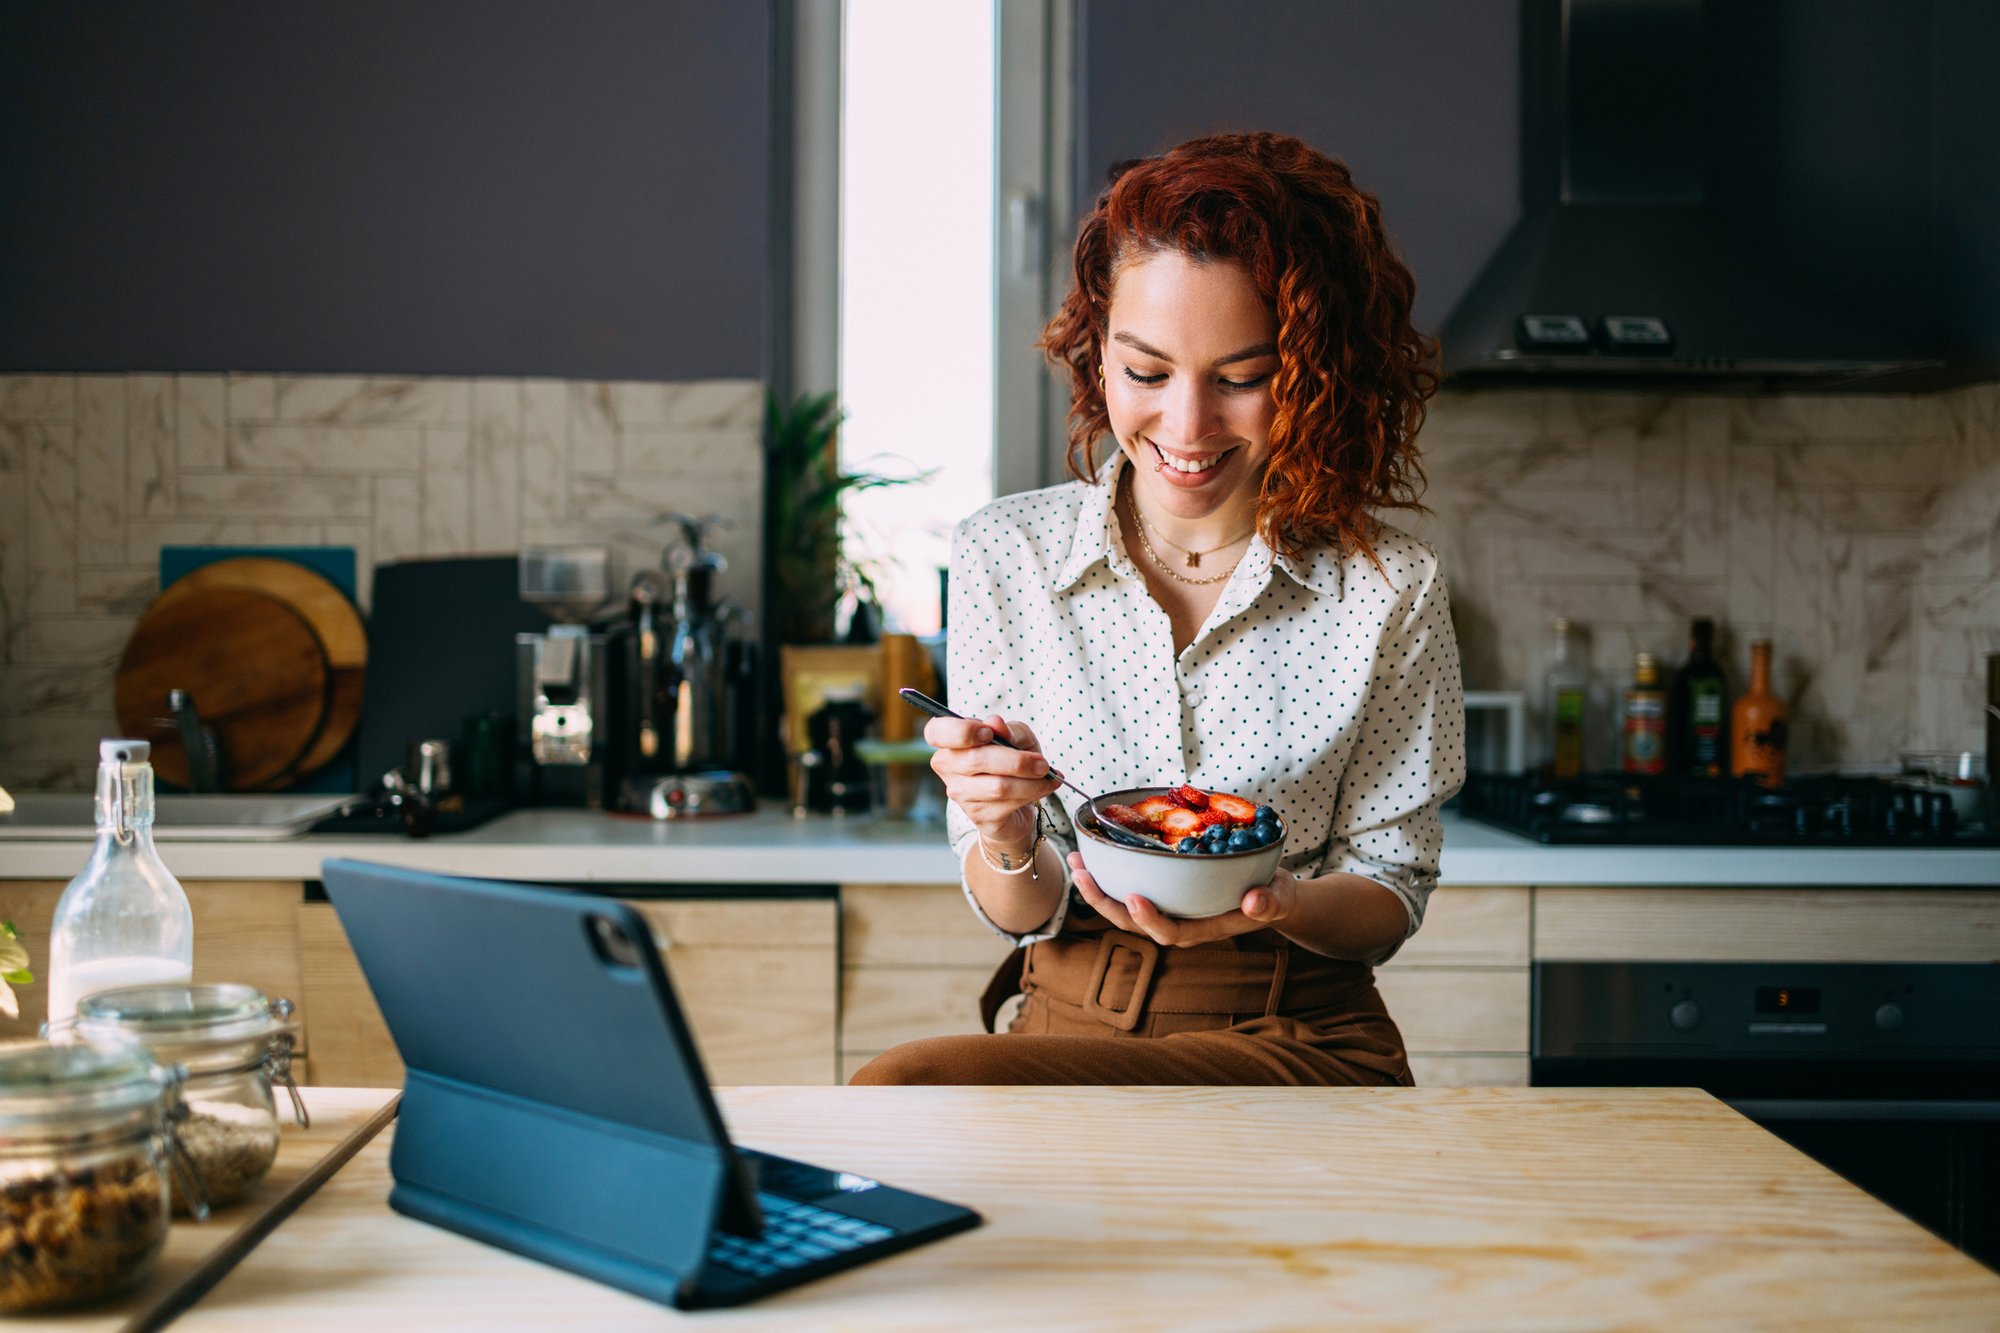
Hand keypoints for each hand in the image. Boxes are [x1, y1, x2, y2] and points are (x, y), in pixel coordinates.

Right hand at [926, 713, 1062, 855]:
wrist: (1018, 802)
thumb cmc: (1012, 761)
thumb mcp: (1017, 738)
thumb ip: (1008, 729)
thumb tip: (995, 723)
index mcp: (950, 742)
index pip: (936, 732)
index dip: (961, 732)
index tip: (989, 733)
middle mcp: (947, 767)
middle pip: (976, 760)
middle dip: (1017, 760)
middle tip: (1042, 762)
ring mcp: (960, 794)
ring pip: (997, 786)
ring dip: (1031, 781)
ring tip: (1047, 774)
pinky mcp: (978, 816)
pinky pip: (1008, 803)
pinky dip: (1033, 793)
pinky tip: (1045, 786)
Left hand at [1067, 852, 1298, 947]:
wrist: (1269, 894)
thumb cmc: (1273, 896)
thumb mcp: (1278, 898)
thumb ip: (1269, 902)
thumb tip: (1255, 902)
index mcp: (1203, 928)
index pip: (1170, 932)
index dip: (1149, 920)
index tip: (1133, 897)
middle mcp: (1179, 922)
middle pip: (1134, 922)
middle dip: (1104, 902)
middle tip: (1083, 875)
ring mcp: (1167, 910)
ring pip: (1124, 907)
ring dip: (1097, 888)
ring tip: (1076, 863)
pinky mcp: (1162, 894)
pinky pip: (1130, 889)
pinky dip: (1109, 875)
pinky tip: (1092, 855)